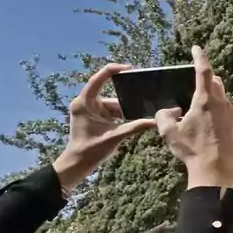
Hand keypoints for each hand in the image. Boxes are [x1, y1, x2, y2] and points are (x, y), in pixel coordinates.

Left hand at [51, 63, 158, 192]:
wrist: (77, 164)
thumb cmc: (90, 150)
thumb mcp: (115, 137)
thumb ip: (135, 127)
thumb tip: (155, 121)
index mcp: (84, 103)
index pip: (98, 80)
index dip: (113, 71)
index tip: (129, 68)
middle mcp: (86, 103)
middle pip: (110, 95)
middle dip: (127, 100)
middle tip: (144, 97)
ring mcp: (90, 110)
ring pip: (113, 104)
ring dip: (125, 110)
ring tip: (142, 113)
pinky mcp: (95, 116)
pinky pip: (111, 111)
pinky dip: (121, 115)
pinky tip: (134, 119)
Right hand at [154, 46, 232, 188]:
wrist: (216, 170)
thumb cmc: (192, 150)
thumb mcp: (169, 132)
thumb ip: (163, 115)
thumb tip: (169, 110)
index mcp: (205, 100)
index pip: (203, 71)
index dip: (200, 57)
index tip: (197, 48)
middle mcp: (222, 103)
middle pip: (215, 83)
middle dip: (206, 79)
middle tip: (195, 85)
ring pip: (222, 98)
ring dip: (212, 100)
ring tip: (199, 114)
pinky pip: (228, 112)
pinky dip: (219, 113)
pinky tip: (210, 127)